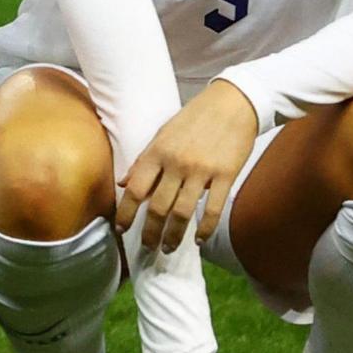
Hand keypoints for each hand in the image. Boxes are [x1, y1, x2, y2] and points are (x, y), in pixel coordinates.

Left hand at [122, 81, 258, 252]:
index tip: (120, 229)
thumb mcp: (161, 134)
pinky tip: (198, 240)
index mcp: (157, 152)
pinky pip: (213, 208)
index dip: (126, 212)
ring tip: (168, 248)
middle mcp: (177, 163)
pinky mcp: (226, 176)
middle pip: (158, 206)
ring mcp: (202, 171)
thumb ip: (144, 160)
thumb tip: (124, 182)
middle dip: (150, 230)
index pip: (136, 189)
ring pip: (183, 212)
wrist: (232, 105)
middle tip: (147, 247)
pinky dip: (205, 228)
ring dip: (174, 235)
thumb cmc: (193, 119)